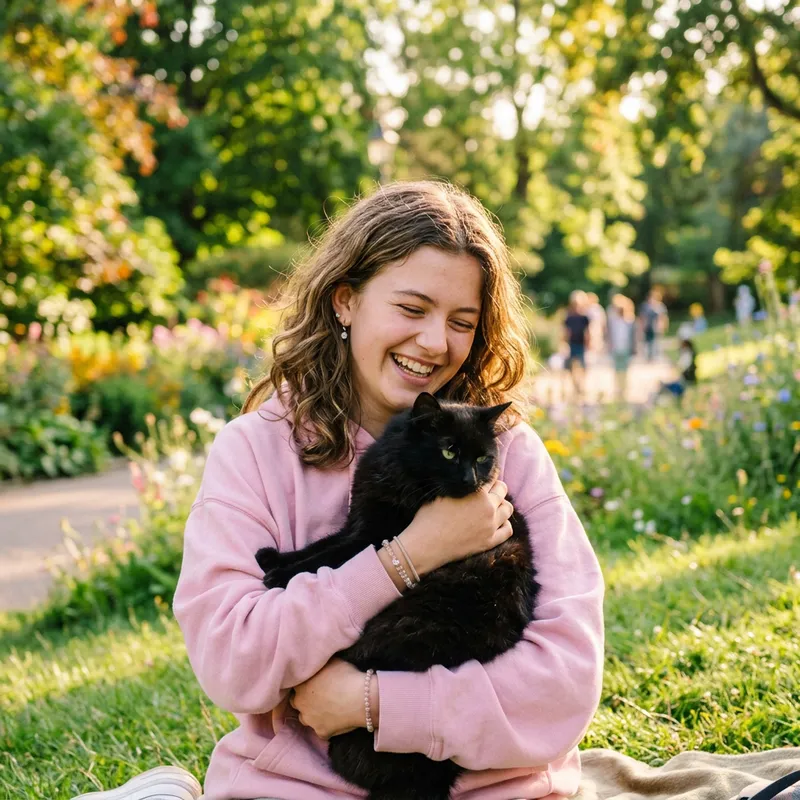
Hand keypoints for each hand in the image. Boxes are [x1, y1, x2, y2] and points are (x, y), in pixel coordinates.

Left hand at [290, 659, 371, 739]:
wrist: (361, 698)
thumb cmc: (347, 675)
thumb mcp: (331, 662)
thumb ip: (319, 665)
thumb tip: (318, 662)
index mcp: (301, 684)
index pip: (296, 685)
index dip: (305, 684)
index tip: (314, 683)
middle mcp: (300, 703)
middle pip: (297, 702)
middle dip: (305, 699)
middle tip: (320, 696)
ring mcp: (310, 719)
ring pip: (305, 718)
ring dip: (312, 714)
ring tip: (327, 709)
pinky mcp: (321, 732)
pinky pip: (321, 730)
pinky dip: (326, 726)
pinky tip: (336, 720)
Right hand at [399, 478, 513, 575]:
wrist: (426, 545)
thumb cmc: (428, 517)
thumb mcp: (441, 493)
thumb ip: (458, 484)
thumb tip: (462, 477)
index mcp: (476, 492)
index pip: (491, 477)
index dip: (487, 474)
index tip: (484, 477)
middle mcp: (488, 507)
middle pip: (502, 490)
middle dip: (496, 487)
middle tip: (487, 490)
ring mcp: (491, 525)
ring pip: (508, 509)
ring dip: (502, 504)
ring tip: (492, 505)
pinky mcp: (489, 541)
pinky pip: (507, 530)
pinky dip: (505, 523)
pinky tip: (497, 522)